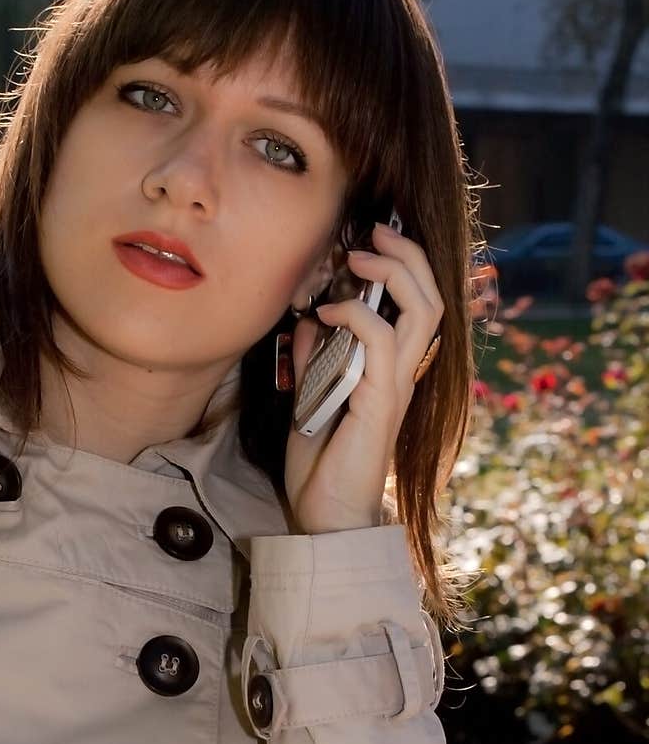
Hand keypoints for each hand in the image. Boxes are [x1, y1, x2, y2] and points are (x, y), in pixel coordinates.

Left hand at [284, 222, 443, 534]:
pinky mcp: (380, 402)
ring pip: (423, 312)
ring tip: (356, 255)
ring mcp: (397, 386)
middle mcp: (404, 373)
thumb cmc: (320, 461)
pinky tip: (325, 311)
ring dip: (391, 273)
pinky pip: (381, 343)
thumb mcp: (310, 394)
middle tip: (372, 230)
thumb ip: (316, 356)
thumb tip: (310, 317)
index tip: (365, 239)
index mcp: (393, 368)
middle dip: (407, 254)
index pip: (418, 304)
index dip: (402, 264)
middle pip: (433, 297)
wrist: (324, 514)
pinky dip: (355, 315)